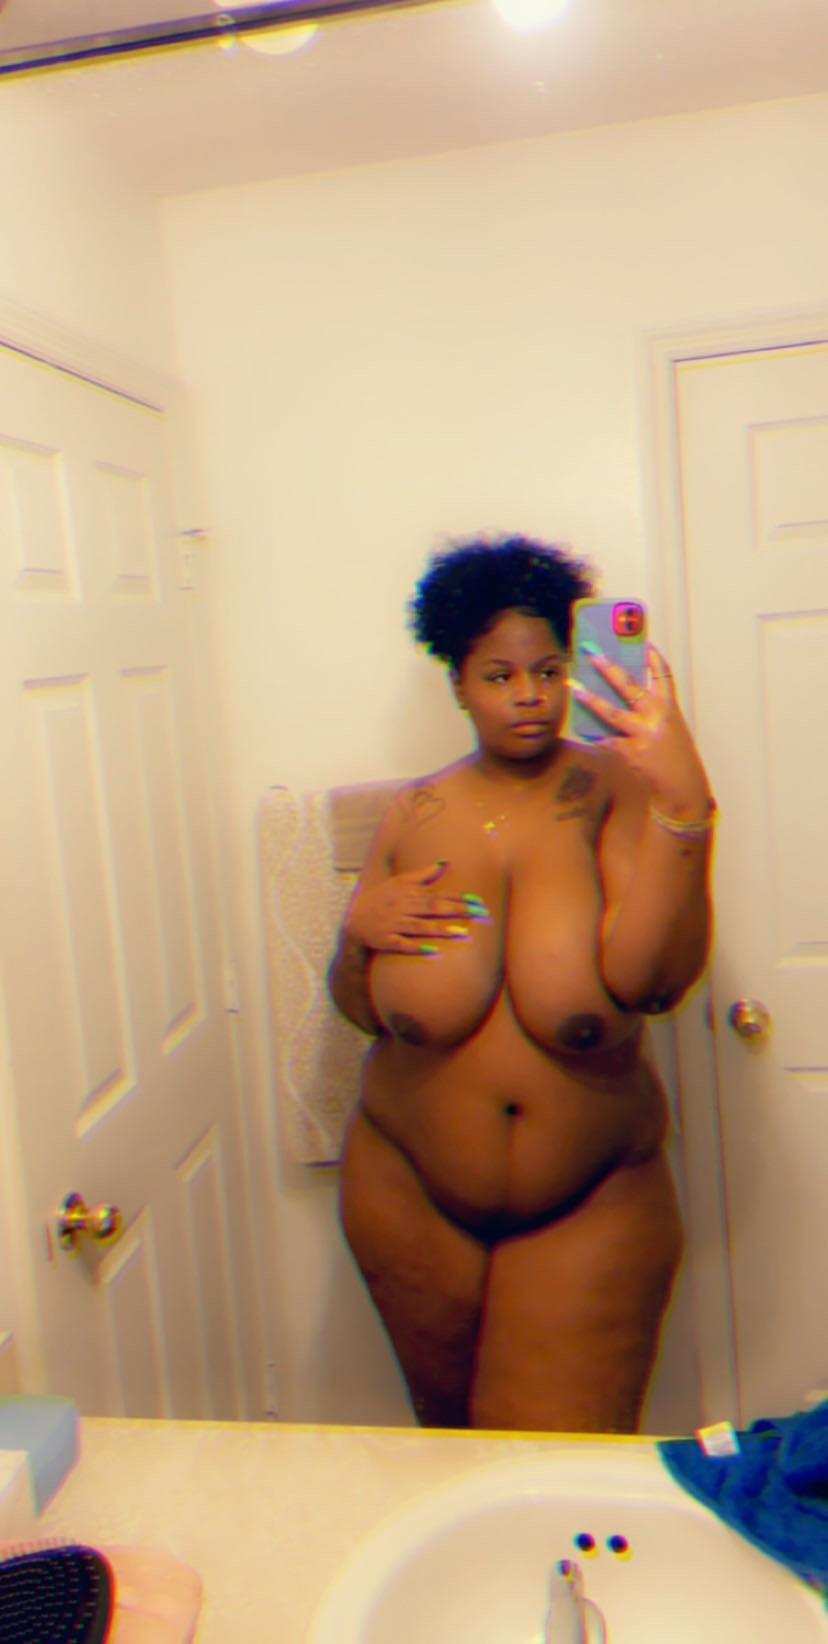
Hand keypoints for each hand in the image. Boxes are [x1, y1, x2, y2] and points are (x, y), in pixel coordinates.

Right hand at [345, 861, 488, 954]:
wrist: (354, 919)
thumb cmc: (381, 899)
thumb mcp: (399, 882)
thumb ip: (423, 874)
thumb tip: (445, 862)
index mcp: (409, 893)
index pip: (439, 894)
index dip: (459, 898)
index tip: (479, 901)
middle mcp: (403, 907)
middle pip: (434, 908)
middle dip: (458, 911)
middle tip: (480, 914)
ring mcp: (395, 924)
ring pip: (421, 926)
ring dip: (441, 929)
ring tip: (462, 933)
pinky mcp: (387, 940)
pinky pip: (403, 944)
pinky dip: (417, 947)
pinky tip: (433, 951)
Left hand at [570, 644, 712, 814]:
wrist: (683, 787)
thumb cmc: (677, 758)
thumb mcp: (672, 729)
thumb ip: (652, 713)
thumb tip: (624, 698)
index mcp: (670, 709)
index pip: (664, 676)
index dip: (653, 658)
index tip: (643, 642)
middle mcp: (657, 717)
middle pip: (631, 686)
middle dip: (610, 669)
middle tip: (593, 655)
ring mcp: (644, 735)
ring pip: (612, 712)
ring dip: (590, 699)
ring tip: (574, 688)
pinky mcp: (632, 753)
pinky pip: (606, 741)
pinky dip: (594, 737)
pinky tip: (581, 732)